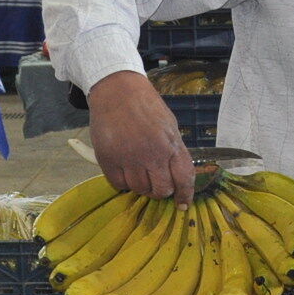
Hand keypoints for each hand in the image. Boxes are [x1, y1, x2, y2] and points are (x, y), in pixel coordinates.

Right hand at [88, 72, 197, 202]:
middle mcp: (152, 154)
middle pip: (161, 190)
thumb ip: (174, 151)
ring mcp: (129, 158)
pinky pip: (118, 185)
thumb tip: (179, 178)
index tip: (183, 204)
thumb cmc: (145, 107)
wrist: (117, 90)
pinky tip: (124, 169)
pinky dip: (123, 182)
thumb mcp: (169, 126)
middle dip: (160, 190)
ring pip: (139, 189)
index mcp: (171, 144)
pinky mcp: (108, 159)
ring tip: (138, 170)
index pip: (184, 178)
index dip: (185, 195)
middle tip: (156, 183)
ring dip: (141, 186)